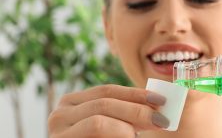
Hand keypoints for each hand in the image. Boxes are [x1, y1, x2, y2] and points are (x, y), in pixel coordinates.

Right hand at [48, 85, 167, 137]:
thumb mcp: (113, 124)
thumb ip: (126, 114)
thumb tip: (157, 106)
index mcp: (73, 103)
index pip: (107, 91)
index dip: (135, 94)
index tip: (160, 100)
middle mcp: (60, 115)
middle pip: (104, 104)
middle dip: (136, 111)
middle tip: (161, 120)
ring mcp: (58, 134)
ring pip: (98, 123)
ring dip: (126, 128)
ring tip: (139, 135)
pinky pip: (95, 137)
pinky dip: (117, 137)